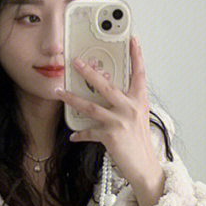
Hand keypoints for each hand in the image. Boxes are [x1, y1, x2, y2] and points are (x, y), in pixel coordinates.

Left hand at [56, 36, 164, 205]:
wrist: (144, 167)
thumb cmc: (140, 142)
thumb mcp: (138, 118)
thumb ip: (126, 103)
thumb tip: (108, 91)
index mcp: (139, 101)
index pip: (139, 73)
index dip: (136, 55)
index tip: (132, 39)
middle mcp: (130, 108)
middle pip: (106, 85)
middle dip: (89, 72)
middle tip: (76, 62)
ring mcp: (120, 121)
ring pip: (91, 106)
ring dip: (73, 99)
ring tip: (60, 93)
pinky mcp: (110, 136)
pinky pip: (90, 132)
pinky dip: (80, 133)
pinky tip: (73, 134)